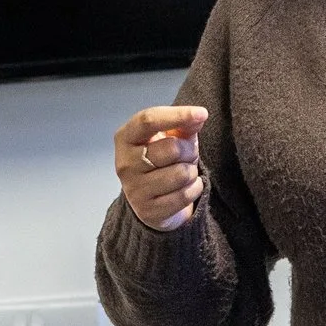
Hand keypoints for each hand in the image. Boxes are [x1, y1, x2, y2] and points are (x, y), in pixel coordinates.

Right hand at [114, 105, 208, 230]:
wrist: (153, 200)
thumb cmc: (162, 160)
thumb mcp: (169, 137)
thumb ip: (183, 124)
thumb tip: (198, 116)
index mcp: (125, 138)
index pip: (148, 120)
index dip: (177, 115)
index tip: (202, 113)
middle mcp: (124, 163)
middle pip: (172, 148)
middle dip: (190, 151)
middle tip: (187, 155)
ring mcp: (134, 190)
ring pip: (182, 174)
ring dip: (192, 172)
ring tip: (184, 172)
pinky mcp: (148, 211)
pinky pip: (185, 195)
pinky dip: (194, 189)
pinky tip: (185, 188)